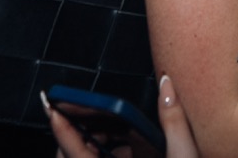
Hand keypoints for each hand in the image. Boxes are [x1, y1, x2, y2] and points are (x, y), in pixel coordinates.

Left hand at [45, 76, 195, 157]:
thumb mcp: (183, 156)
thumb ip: (174, 120)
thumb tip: (166, 86)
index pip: (75, 151)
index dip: (62, 127)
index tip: (54, 107)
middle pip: (71, 157)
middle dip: (77, 134)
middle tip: (90, 114)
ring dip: (92, 146)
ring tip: (115, 134)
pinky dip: (105, 156)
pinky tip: (127, 153)